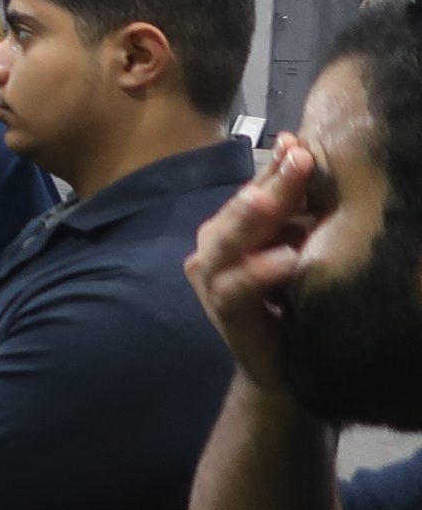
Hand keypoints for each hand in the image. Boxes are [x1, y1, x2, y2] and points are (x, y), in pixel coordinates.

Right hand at [186, 136, 316, 392]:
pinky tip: (287, 260)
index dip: (276, 167)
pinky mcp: (221, 309)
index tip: (299, 143)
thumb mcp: (296, 246)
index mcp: (230, 228)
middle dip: (271, 184)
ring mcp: (211, 278)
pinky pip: (237, 286)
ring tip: (269, 201)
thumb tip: (300, 144)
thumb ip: (293, 207)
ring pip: (227, 242)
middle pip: (242, 209)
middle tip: (299, 159)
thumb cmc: (291, 303)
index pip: (254, 188)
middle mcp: (212, 248)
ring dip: (249, 221)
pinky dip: (259, 272)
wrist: (282, 366)